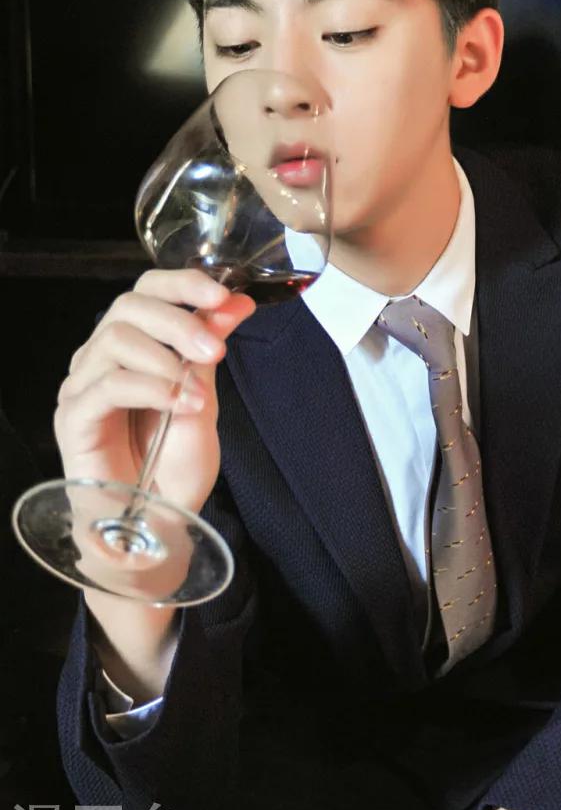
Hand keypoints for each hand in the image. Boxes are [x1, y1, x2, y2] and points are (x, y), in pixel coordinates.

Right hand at [54, 269, 255, 516]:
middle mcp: (99, 357)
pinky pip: (107, 385)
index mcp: (131, 344)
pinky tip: (180, 406)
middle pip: (128, 306)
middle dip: (179, 321)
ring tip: (196, 393)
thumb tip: (238, 301)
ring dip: (166, 359)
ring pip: (116, 339)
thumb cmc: (173, 468)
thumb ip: (209, 350)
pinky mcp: (73, 417)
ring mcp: (81, 386)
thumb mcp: (203, 398)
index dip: (182, 283)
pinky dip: (151, 388)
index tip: (222, 294)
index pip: (146, 289)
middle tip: (216, 350)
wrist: (155, 525)